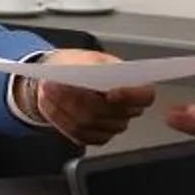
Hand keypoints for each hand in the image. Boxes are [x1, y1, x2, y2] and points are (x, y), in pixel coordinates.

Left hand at [28, 50, 154, 146]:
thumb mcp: (89, 57)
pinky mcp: (96, 137)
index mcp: (132, 84)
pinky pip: (81, 136)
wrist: (65, 80)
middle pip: (111, 113)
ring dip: (67, 109)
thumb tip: (92, 75)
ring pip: (92, 124)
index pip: (145, 96)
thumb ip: (93, 66)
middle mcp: (127, 109)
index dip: (131, 96)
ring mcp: (112, 125)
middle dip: (83, 100)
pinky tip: (53, 107)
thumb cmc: (81, 66)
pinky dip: (63, 121)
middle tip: (60, 85)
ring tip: (50, 91)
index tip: (111, 93)